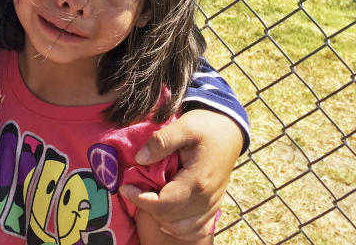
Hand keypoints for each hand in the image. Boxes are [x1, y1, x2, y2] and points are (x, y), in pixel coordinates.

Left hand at [120, 108, 241, 240]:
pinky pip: (196, 230)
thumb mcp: (184, 126)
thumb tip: (139, 159)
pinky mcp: (213, 206)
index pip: (162, 205)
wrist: (229, 130)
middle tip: (135, 187)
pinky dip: (179, 227)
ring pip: (180, 229)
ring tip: (149, 198)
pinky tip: (167, 215)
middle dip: (146, 206)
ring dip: (160, 218)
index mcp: (196, 181)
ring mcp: (210, 205)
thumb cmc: (206, 126)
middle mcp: (205, 199)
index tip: (125, 186)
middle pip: (168, 218)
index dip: (139, 199)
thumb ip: (160, 141)